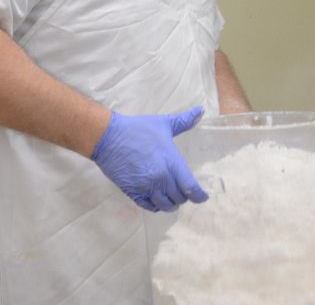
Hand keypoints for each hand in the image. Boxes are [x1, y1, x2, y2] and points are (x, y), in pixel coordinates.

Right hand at [91, 106, 208, 211]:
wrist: (108, 137)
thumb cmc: (138, 129)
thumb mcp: (164, 123)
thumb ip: (184, 120)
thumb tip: (201, 110)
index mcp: (171, 162)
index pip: (190, 187)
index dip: (199, 195)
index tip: (203, 197)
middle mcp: (160, 178)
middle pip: (179, 197)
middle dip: (185, 196)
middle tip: (185, 191)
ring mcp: (145, 187)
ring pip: (165, 205)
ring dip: (171, 203)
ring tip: (173, 197)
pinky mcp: (131, 192)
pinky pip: (148, 207)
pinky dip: (156, 206)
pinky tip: (158, 200)